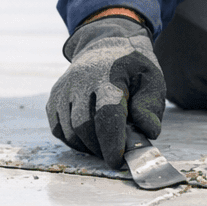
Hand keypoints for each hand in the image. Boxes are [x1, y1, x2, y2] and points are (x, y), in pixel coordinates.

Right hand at [45, 15, 164, 167]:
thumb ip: (151, 106)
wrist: (106, 44)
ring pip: (69, 131)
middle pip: (84, 126)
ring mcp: (64, 89)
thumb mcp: (152, 79)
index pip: (107, 113)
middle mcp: (81, 81)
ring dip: (87, 146)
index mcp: (109, 75)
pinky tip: (90, 137)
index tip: (118, 161)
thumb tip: (149, 132)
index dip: (111, 142)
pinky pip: (58, 129)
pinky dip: (73, 141)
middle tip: (116, 154)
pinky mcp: (54, 97)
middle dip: (100, 148)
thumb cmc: (132, 67)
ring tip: (105, 144)